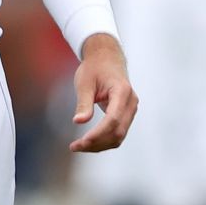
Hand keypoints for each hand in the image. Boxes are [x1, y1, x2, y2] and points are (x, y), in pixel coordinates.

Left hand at [69, 35, 137, 152]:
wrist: (107, 58)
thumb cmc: (95, 68)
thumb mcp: (85, 83)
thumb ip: (84, 103)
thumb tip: (79, 121)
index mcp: (122, 92)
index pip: (113, 119)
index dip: (98, 133)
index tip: (82, 141)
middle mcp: (131, 102)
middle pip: (117, 131)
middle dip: (97, 143)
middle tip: (74, 147)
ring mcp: (130, 109)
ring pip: (119, 136)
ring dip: (100, 145)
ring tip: (79, 146)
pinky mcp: (126, 114)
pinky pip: (117, 132)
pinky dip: (104, 140)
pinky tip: (88, 142)